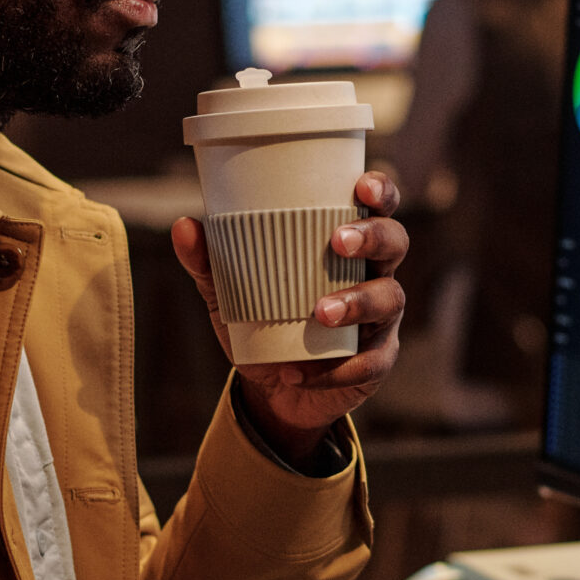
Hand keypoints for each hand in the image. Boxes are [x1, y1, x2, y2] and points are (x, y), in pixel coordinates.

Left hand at [171, 171, 407, 464]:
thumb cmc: (261, 324)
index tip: (361, 187)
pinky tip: (299, 371)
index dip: (381, 192)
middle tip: (337, 242)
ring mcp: (381, 320)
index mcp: (347, 246)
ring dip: (358, 301)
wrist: (272, 393)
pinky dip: (334, 369)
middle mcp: (374, 274)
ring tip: (319, 312)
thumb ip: (210, 262)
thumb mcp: (230, 294)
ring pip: (389, 299)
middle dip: (372, 238)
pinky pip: (368, 362)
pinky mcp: (376, 362)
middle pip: (395, 243)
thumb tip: (184, 225)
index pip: (378, 208)